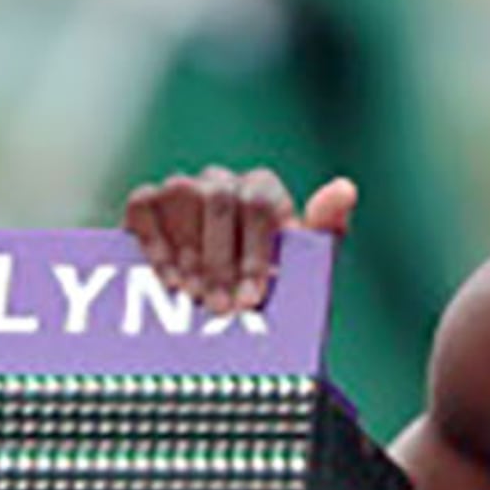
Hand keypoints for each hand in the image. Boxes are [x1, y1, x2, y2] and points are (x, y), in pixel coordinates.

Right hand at [121, 168, 357, 317]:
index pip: (259, 202)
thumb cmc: (261, 279)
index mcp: (261, 190)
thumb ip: (326, 229)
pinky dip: (154, 241)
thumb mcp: (300, 263)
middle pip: (218, 199)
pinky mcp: (147, 203)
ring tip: (194, 296)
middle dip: (219, 259)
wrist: (211, 295)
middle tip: (220, 308)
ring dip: (187, 250)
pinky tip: (168, 279)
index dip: (254, 251)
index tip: (252, 298)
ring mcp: (183, 188)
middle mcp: (222, 181)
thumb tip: (344, 189)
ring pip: (182, 195)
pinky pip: (145, 205)